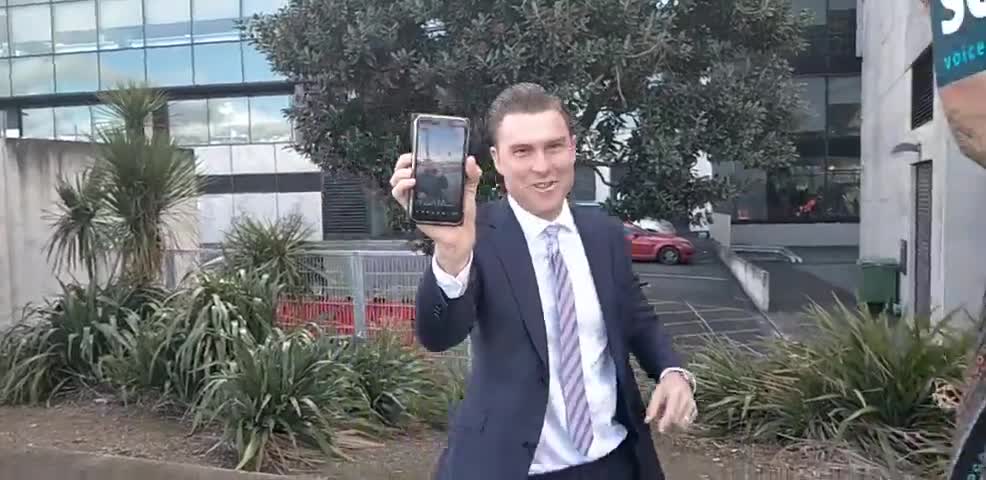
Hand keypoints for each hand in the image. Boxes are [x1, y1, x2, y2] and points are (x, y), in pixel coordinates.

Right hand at [389, 153, 482, 274]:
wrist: (460, 233)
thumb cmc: (462, 212)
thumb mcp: (469, 189)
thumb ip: (472, 174)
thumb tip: (470, 160)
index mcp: (431, 179)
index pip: (415, 163)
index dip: (411, 155)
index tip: (417, 151)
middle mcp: (420, 187)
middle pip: (401, 169)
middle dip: (403, 161)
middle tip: (412, 161)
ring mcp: (414, 198)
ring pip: (395, 181)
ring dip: (400, 174)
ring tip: (411, 174)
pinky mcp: (412, 208)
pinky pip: (399, 196)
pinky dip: (401, 187)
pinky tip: (412, 183)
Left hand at [645, 372, 696, 433]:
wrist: (678, 377)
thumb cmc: (666, 386)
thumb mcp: (657, 393)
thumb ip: (652, 407)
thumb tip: (647, 421)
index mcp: (675, 393)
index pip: (671, 412)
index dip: (665, 422)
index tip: (660, 429)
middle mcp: (686, 398)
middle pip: (678, 418)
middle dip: (669, 423)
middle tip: (662, 421)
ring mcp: (692, 403)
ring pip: (685, 421)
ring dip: (676, 424)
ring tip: (668, 418)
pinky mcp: (694, 406)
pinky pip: (690, 419)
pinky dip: (683, 422)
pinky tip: (677, 419)